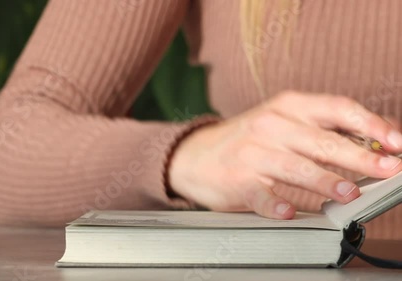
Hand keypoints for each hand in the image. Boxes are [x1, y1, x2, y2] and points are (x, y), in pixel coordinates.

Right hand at [169, 91, 401, 218]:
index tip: (396, 141)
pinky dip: (276, 204)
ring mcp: (252, 154)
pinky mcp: (238, 180)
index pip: (337, 109)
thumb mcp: (283, 121)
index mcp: (287, 106)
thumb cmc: (248, 139)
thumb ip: (323, 128)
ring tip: (348, 193)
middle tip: (387, 169)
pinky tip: (290, 211)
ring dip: (324, 180)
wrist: (196, 154)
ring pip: (294, 166)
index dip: (370, 124)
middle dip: (360, 156)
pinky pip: (260, 194)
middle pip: (321, 140)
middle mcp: (270, 126)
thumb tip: (377, 139)